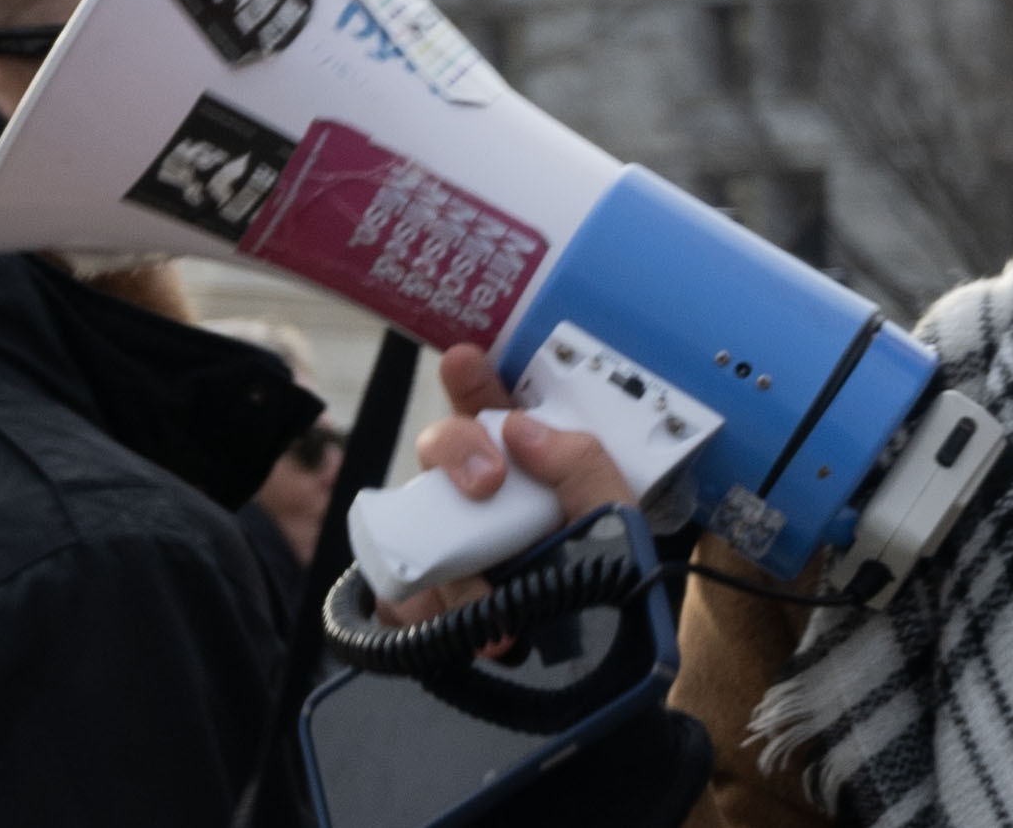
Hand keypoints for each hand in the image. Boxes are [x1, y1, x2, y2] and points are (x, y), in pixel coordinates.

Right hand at [375, 341, 636, 627]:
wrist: (598, 653)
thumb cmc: (609, 571)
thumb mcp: (615, 514)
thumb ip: (583, 466)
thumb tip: (521, 426)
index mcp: (529, 462)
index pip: (494, 407)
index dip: (472, 378)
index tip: (464, 359)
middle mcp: (481, 494)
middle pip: (440, 448)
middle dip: (456, 452)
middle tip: (486, 483)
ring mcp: (449, 542)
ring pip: (415, 523)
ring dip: (452, 564)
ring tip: (498, 610)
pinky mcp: (427, 594)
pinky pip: (397, 593)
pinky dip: (420, 612)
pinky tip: (457, 630)